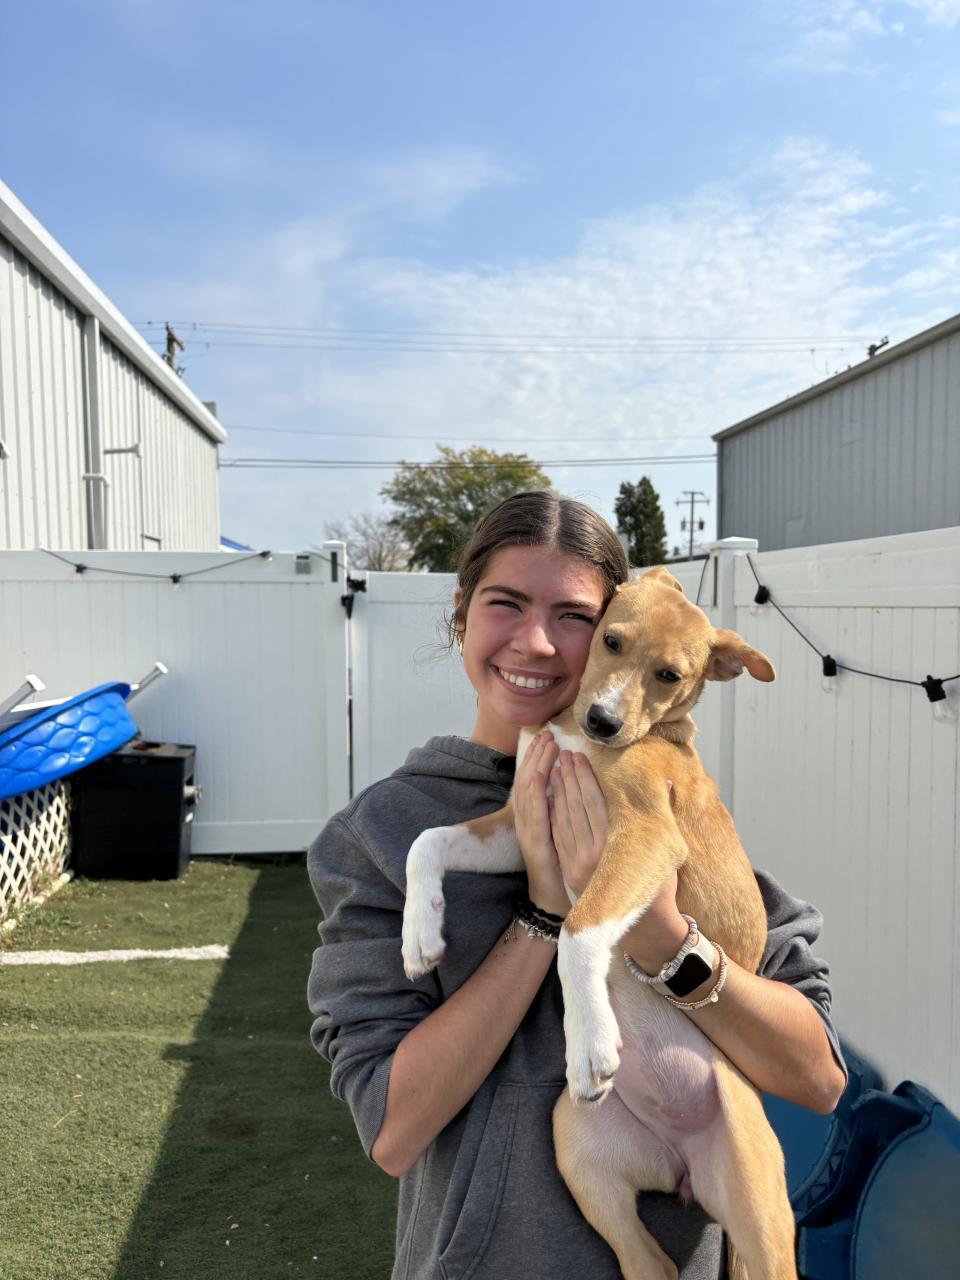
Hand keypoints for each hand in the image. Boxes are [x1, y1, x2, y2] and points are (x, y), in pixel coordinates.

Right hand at [513, 732, 567, 916]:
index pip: (531, 781)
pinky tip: (541, 776)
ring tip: (545, 747)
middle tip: (547, 735)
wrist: (550, 900)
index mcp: (531, 817)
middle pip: (527, 781)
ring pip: (528, 793)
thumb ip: (560, 810)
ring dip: (536, 766)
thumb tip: (569, 786)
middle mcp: (525, 822)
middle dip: (536, 756)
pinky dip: (536, 793)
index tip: (546, 738)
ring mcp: (528, 833)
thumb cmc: (559, 865)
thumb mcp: (560, 832)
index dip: (536, 758)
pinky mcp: (535, 844)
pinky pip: (534, 815)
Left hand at [550, 763, 688, 970]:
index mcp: (615, 847)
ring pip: (563, 820)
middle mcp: (593, 855)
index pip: (596, 803)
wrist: (643, 928)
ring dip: (557, 792)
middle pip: (576, 807)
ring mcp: (577, 865)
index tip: (579, 757)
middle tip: (563, 755)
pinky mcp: (569, 872)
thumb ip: (662, 815)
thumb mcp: (665, 850)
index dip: (585, 778)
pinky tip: (550, 797)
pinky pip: (558, 836)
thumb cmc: (658, 886)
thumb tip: (665, 783)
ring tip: (555, 768)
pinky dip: (553, 814)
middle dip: (568, 779)